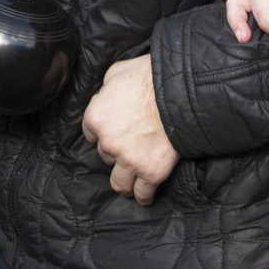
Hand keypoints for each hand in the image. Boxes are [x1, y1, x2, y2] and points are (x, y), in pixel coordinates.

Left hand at [82, 54, 178, 203]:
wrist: (179, 92)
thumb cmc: (148, 77)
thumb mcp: (117, 73)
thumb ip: (106, 91)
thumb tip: (107, 97)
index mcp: (95, 118)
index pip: (89, 134)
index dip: (102, 132)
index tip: (112, 132)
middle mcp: (108, 143)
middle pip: (105, 156)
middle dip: (116, 152)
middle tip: (129, 147)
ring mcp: (129, 160)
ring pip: (119, 183)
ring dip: (125, 181)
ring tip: (130, 183)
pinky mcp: (152, 172)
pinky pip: (143, 193)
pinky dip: (144, 196)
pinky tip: (144, 196)